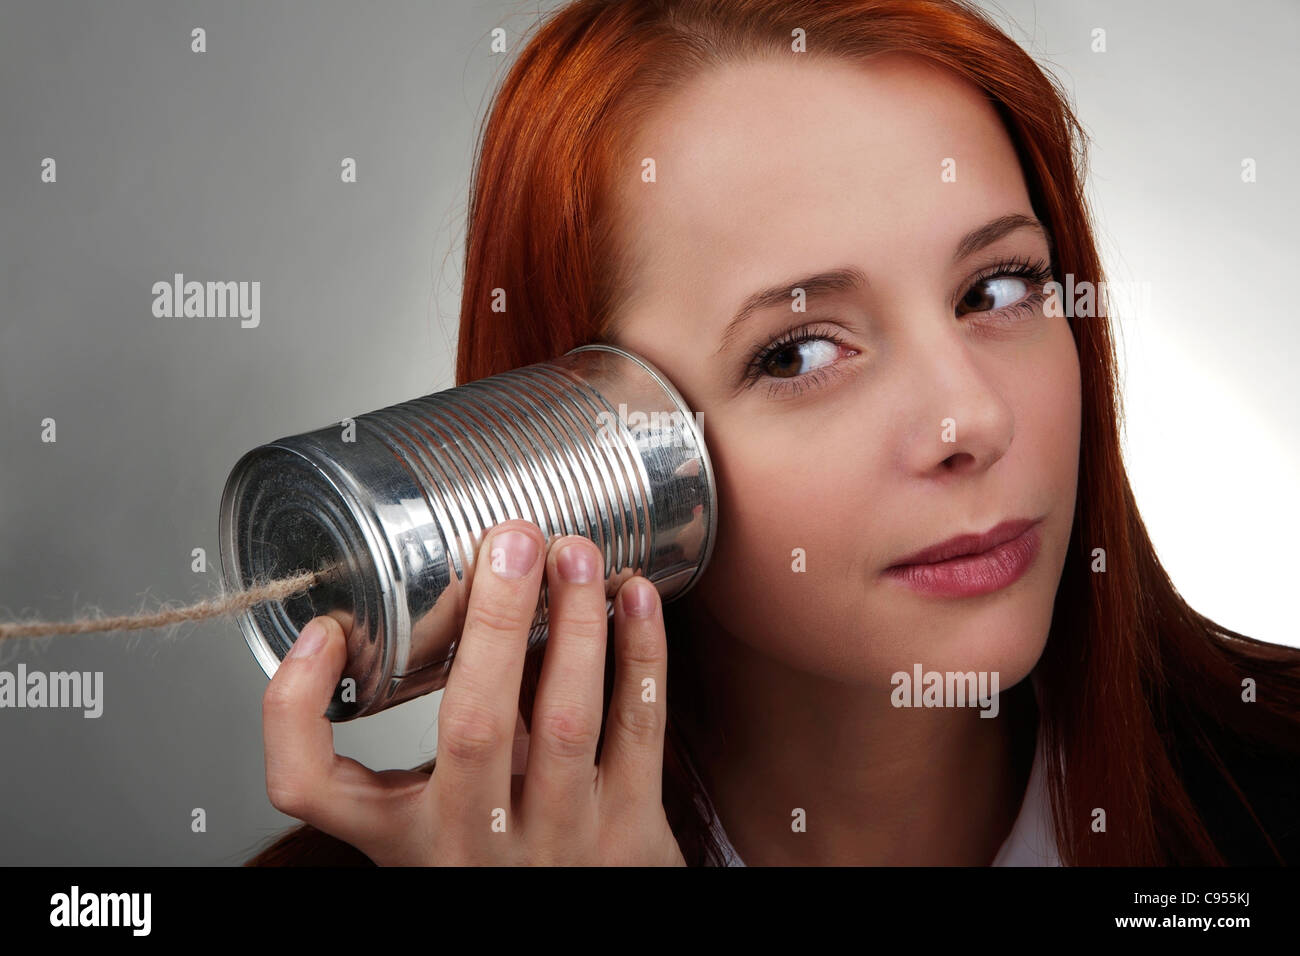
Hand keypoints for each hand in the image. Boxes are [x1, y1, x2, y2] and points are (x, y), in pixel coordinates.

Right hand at [260, 518, 686, 865]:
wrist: (577, 933)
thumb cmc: (500, 859)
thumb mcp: (436, 814)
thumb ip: (432, 732)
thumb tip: (416, 612)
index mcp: (407, 836)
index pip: (309, 788)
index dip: (296, 705)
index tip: (324, 632)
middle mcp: (475, 841)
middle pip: (472, 728)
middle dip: (493, 622)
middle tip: (509, 541)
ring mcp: (560, 841)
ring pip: (566, 723)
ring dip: (575, 626)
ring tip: (576, 554)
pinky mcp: (632, 832)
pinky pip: (639, 732)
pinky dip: (641, 656)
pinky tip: (637, 598)